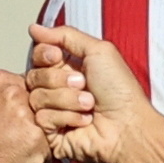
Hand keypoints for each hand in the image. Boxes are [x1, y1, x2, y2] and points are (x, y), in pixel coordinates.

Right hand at [0, 67, 51, 162]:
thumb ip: (4, 93)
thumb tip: (23, 90)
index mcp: (1, 81)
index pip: (34, 80)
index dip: (36, 99)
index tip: (30, 112)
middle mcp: (15, 94)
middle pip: (46, 98)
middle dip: (45, 114)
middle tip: (30, 130)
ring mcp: (27, 115)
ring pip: (53, 120)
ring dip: (46, 135)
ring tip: (24, 146)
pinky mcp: (38, 138)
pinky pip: (53, 144)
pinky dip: (43, 156)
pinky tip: (26, 158)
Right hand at [30, 24, 163, 162]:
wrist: (129, 126)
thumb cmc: (121, 91)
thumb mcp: (98, 50)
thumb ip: (65, 35)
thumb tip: (35, 28)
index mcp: (66, 68)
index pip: (38, 55)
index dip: (45, 55)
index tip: (58, 57)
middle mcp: (57, 89)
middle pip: (34, 75)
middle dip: (60, 80)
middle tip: (83, 85)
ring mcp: (53, 112)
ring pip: (37, 97)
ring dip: (67, 100)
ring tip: (89, 105)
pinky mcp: (51, 134)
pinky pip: (42, 118)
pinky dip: (66, 118)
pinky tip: (84, 121)